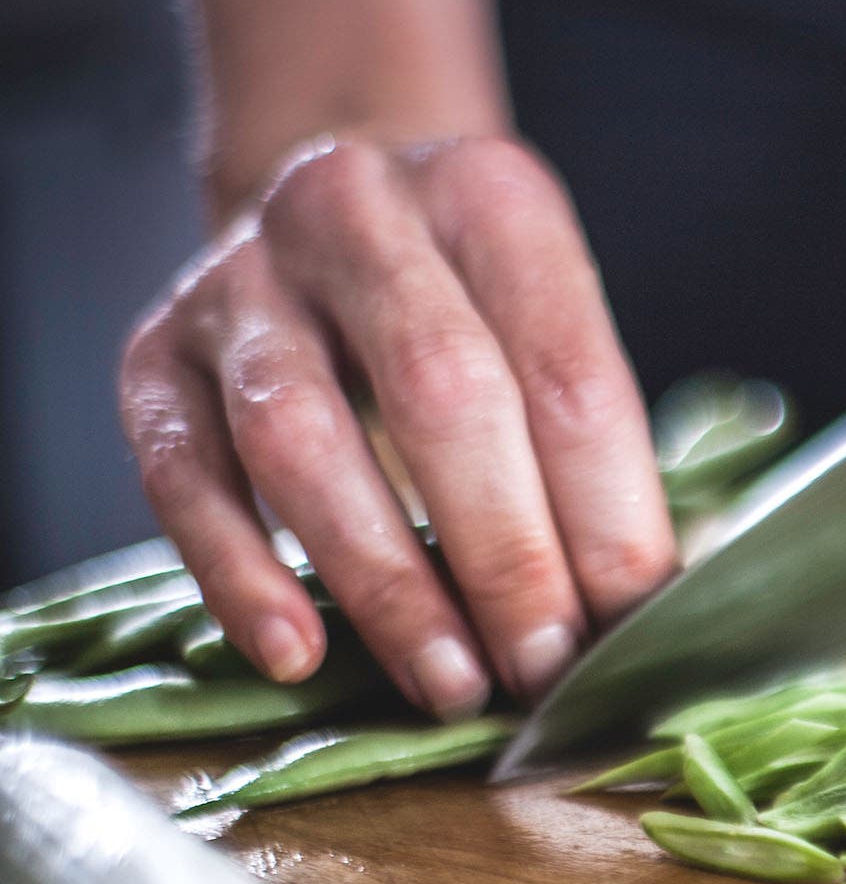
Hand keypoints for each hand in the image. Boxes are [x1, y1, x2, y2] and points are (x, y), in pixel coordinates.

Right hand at [118, 134, 678, 717]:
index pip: (567, 374)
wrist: (328, 217)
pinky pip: (182, 475)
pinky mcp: (154, 353)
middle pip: (442, 394)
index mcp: (492, 199)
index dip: (606, 515)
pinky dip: (238, 575)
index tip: (629, 630)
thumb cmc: (474, 307)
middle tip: (545, 670)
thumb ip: (600, 452)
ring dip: (385, 582)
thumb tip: (653, 608)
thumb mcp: (549, 328)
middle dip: (505, 554)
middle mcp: (357, 213)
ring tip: (449, 683)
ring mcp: (240, 279)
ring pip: (301, 438)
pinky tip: (296, 656)